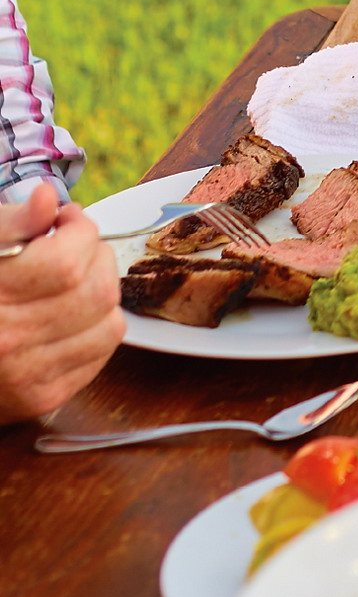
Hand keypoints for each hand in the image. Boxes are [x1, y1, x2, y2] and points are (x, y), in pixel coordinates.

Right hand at [0, 181, 125, 424]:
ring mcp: (26, 376)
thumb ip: (12, 222)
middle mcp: (8, 342)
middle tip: (75, 246)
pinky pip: (101, 352)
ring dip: (101, 291)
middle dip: (96, 256)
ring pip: (109, 323)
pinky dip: (96, 326)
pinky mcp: (41, 398)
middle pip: (96, 291)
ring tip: (75, 280)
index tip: (65, 220)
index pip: (67, 262)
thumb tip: (46, 198)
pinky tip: (68, 314)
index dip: (79, 229)